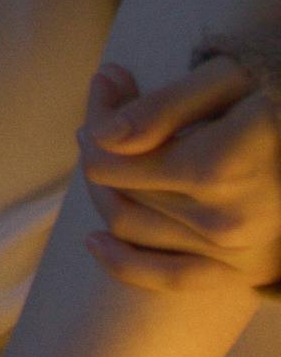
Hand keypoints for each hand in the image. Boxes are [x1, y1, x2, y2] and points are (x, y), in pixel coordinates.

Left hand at [80, 55, 280, 296]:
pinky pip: (169, 278)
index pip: (117, 158)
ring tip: (107, 152)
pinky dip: (124, 264)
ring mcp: (231, 251)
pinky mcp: (239, 271)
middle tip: (105, 108)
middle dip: (99, 146)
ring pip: (132, 227)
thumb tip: (101, 136)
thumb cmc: (279, 95)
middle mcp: (222, 219)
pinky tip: (94, 241)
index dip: (98, 120)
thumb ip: (161, 108)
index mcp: (217, 169)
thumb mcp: (227, 79)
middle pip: (121, 190)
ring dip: (105, 190)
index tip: (105, 86)